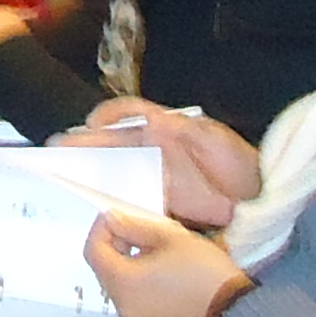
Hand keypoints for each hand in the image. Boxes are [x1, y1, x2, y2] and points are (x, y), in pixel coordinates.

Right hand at [77, 97, 258, 225]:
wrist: (257, 196)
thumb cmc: (238, 162)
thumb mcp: (214, 140)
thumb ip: (184, 131)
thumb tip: (154, 120)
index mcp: (167, 128)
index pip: (131, 114)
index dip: (110, 115)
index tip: (91, 124)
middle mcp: (156, 147)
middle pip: (115, 142)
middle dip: (86, 143)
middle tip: (58, 147)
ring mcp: (157, 173)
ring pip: (117, 167)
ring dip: (92, 168)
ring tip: (64, 172)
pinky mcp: (161, 197)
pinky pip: (131, 193)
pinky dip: (113, 195)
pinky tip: (96, 202)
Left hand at [85, 211, 252, 316]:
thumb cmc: (203, 272)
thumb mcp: (171, 238)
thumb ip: (136, 227)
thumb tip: (112, 220)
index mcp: (122, 282)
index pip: (93, 251)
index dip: (101, 229)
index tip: (118, 216)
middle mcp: (123, 307)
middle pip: (107, 271)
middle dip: (118, 247)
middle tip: (142, 232)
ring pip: (124, 288)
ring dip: (132, 267)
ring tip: (161, 254)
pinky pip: (140, 304)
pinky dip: (145, 288)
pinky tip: (170, 278)